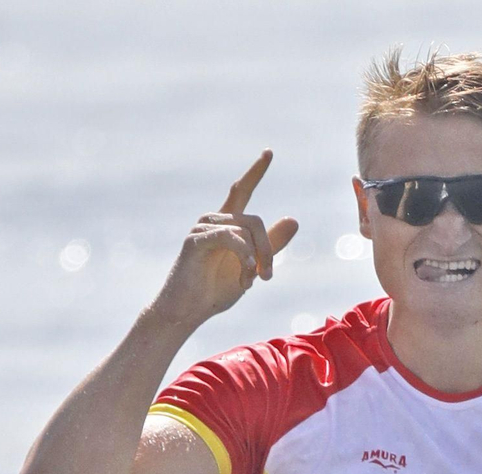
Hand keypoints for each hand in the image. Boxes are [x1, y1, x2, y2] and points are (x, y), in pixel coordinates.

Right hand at [151, 150, 298, 325]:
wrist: (187, 312)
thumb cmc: (214, 291)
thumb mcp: (251, 268)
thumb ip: (271, 245)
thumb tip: (294, 219)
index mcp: (226, 225)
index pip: (242, 191)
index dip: (256, 172)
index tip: (268, 152)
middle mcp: (213, 220)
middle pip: (255, 221)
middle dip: (268, 250)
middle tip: (268, 277)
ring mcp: (202, 228)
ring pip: (246, 230)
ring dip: (256, 259)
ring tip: (249, 282)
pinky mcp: (196, 240)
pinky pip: (232, 239)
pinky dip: (244, 258)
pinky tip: (244, 278)